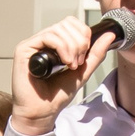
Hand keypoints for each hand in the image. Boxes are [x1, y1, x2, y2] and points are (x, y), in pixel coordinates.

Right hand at [9, 17, 114, 135]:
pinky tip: (64, 63)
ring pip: (58, 29)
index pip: (71, 23)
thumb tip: (110, 35)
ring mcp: (33, 44)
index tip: (85, 55)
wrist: (42, 112)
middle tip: (78, 63)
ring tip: (71, 65)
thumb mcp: (83, 71)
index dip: (83, 34)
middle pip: (66, 23)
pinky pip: (47, 37)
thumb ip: (95, 54)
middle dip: (79, 42)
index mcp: (55, 43)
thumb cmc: (57, 95)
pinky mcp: (24, 49)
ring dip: (71, 47)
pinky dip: (62, 48)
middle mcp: (43, 41)